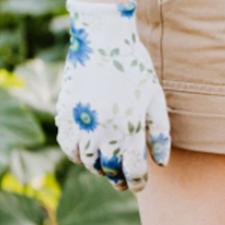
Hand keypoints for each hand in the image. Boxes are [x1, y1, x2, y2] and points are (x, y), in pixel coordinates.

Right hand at [55, 0, 171, 191]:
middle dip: (118, 179)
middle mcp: (103, 129)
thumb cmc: (135, 68)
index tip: (140, 185)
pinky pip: (67, 145)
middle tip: (123, 182)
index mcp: (129, 127)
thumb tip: (161, 164)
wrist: (102, 39)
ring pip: (86, 161)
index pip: (133, 169)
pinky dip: (77, 154)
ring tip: (107, 167)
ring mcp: (81, 122)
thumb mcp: (155, 99)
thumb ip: (160, 134)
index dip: (137, 182)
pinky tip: (87, 152)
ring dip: (97, 168)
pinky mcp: (64, 113)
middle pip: (109, 169)